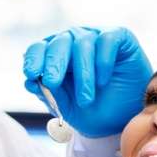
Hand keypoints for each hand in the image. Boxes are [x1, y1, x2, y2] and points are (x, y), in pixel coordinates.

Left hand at [22, 26, 152, 137]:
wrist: (127, 119)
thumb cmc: (95, 111)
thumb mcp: (68, 108)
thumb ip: (50, 94)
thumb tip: (29, 81)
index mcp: (56, 56)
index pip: (39, 48)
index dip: (33, 58)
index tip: (31, 74)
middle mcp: (74, 42)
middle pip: (59, 42)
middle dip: (53, 63)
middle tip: (51, 82)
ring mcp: (96, 37)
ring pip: (82, 44)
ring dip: (82, 74)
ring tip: (86, 100)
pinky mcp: (120, 36)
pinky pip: (107, 40)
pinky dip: (103, 61)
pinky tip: (103, 81)